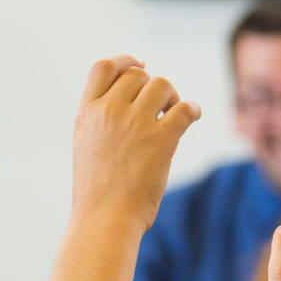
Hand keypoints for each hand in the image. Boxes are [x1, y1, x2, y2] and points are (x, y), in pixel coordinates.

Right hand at [72, 54, 200, 233]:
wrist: (104, 220)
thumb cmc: (96, 194)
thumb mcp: (86, 147)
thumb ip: (101, 121)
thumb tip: (128, 102)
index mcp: (87, 113)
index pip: (104, 67)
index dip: (126, 60)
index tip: (141, 64)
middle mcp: (109, 112)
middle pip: (138, 75)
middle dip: (152, 86)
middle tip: (161, 107)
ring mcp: (135, 123)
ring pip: (162, 84)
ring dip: (172, 96)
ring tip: (172, 115)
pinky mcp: (161, 139)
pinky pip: (185, 108)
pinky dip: (193, 109)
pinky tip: (193, 116)